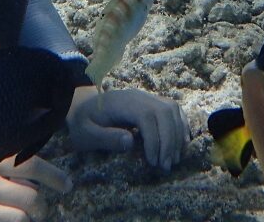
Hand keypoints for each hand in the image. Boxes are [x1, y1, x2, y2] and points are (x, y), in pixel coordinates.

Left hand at [65, 85, 187, 171]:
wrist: (82, 107)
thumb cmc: (83, 122)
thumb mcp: (85, 134)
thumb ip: (105, 138)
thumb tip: (130, 142)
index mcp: (122, 102)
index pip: (147, 116)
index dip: (154, 139)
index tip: (152, 162)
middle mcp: (139, 96)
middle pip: (164, 111)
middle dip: (169, 140)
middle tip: (165, 166)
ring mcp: (147, 98)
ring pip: (172, 110)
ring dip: (177, 135)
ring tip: (172, 160)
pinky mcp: (152, 103)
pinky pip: (173, 110)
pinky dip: (181, 126)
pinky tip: (181, 144)